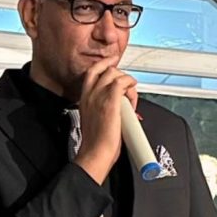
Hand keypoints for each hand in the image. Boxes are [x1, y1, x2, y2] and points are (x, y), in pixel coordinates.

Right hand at [74, 57, 137, 183]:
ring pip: (115, 74)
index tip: (113, 63)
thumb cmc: (96, 143)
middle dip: (120, 75)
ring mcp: (99, 96)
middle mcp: (90, 94)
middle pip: (106, 70)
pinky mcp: (110, 101)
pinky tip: (132, 93)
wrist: (95, 152)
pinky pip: (122, 82)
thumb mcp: (93, 119)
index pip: (92, 72)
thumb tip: (116, 106)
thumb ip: (101, 108)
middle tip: (128, 87)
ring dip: (127, 83)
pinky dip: (130, 84)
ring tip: (130, 98)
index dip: (104, 65)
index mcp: (84, 98)